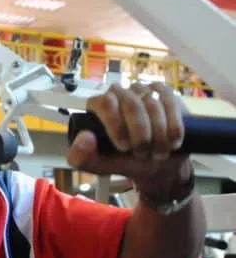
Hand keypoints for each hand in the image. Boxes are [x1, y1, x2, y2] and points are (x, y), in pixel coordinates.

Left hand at [66, 82, 190, 188]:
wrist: (157, 166)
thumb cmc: (126, 162)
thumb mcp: (101, 166)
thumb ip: (82, 157)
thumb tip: (84, 138)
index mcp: (98, 106)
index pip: (105, 103)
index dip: (116, 125)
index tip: (124, 147)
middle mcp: (119, 94)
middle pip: (131, 104)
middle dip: (140, 135)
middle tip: (142, 154)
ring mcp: (143, 91)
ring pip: (153, 105)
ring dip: (158, 135)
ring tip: (156, 152)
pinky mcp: (165, 94)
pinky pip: (172, 104)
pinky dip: (174, 127)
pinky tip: (173, 142)